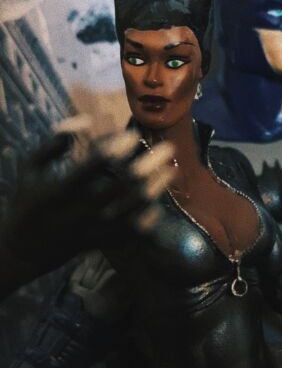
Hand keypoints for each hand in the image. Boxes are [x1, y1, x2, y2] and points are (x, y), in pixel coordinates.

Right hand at [0, 116, 174, 283]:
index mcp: (61, 189)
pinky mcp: (101, 242)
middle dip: (148, 166)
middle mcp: (80, 210)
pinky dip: (146, 221)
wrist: (25, 248)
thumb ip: (53, 141)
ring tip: (171, 171)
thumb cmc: (29, 200)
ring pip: (132, 211)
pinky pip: (130, 234)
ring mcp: (94, 228)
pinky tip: (157, 206)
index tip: (133, 135)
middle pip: (121, 187)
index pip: (92, 166)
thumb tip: (85, 120)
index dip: (115, 149)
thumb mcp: (30, 167)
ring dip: (154, 190)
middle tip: (168, 148)